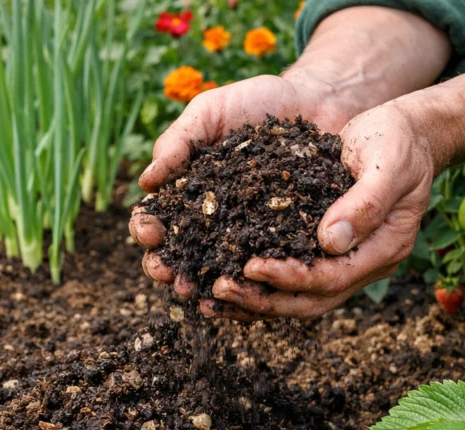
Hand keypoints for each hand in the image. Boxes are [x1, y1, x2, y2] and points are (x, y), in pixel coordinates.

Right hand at [129, 74, 353, 298]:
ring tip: (198, 294)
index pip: (156, 218)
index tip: (149, 234)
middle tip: (170, 276)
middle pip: (180, 253)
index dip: (146, 230)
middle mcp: (212, 220)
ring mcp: (247, 234)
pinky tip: (244, 293)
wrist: (318, 101)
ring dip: (202, 285)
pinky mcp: (284, 241)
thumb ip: (178, 142)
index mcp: (186, 192)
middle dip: (168, 269)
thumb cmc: (257, 102)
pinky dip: (251, 284)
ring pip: (217, 269)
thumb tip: (146, 182)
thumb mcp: (211, 111)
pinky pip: (265, 267)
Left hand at [208, 102, 435, 319]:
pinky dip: (255, 283)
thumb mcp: (389, 164)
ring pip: (295, 297)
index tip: (250, 267)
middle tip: (218, 289)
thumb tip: (330, 242)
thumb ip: (366, 203)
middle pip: (308, 300)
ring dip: (252, 301)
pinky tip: (220, 276)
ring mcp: (343, 261)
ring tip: (209, 298)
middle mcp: (362, 264)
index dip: (290, 277)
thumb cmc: (399, 141)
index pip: (331, 278)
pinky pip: (287, 276)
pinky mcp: (321, 250)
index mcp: (383, 249)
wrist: (407, 133)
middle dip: (262, 299)